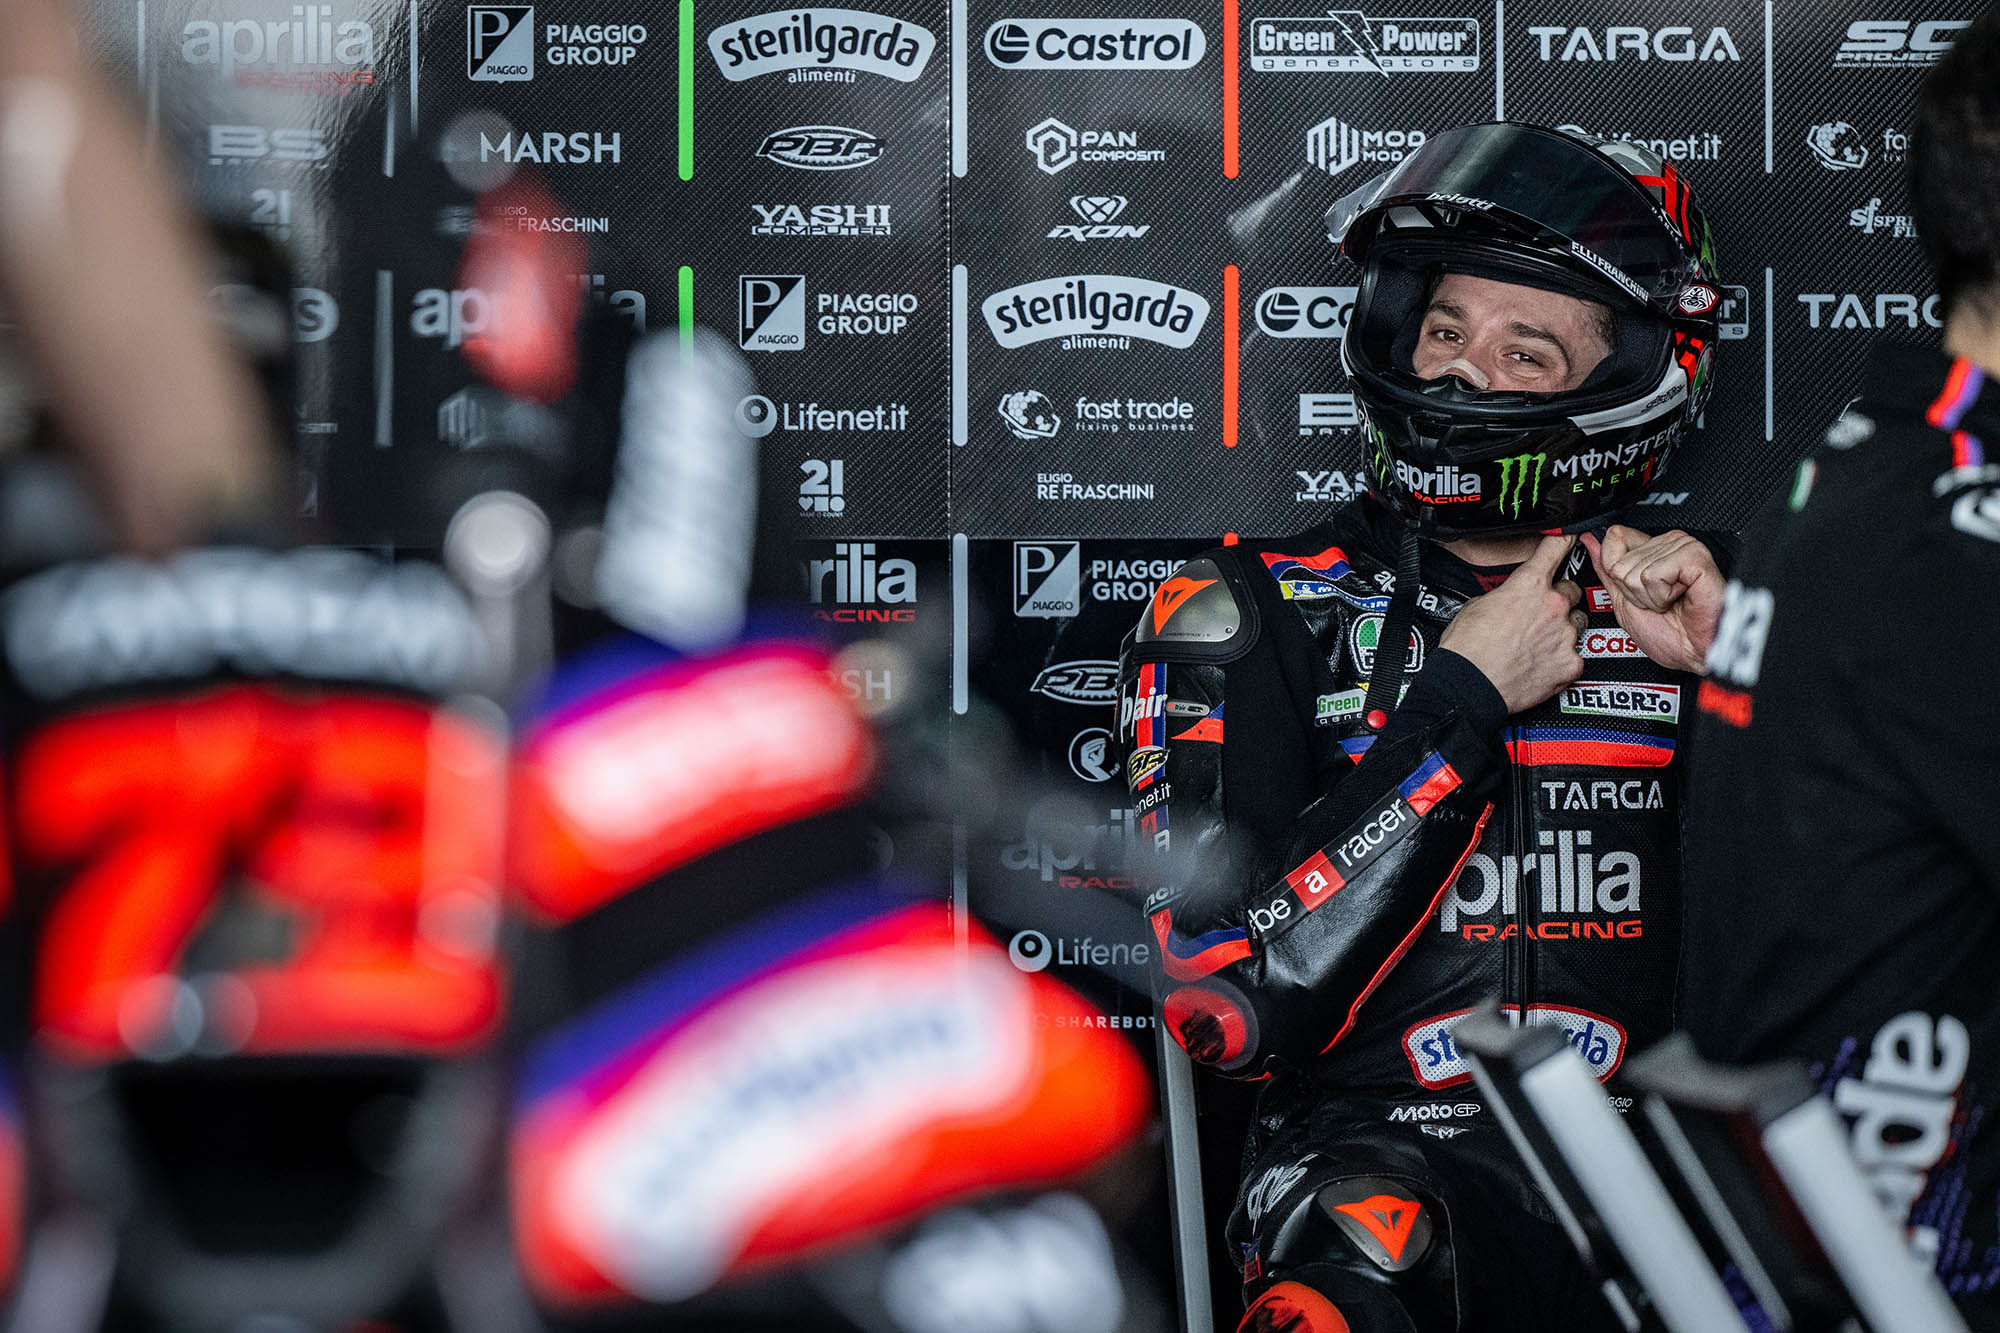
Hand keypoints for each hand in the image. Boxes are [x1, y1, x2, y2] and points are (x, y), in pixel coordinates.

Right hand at [1438, 534, 1587, 713]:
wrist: (1468, 687)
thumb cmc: (1467, 649)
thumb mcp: (1477, 606)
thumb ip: (1504, 595)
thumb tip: (1509, 597)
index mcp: (1528, 585)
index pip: (1557, 548)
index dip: (1564, 540)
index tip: (1569, 538)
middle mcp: (1553, 606)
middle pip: (1572, 590)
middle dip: (1559, 599)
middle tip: (1539, 614)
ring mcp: (1565, 636)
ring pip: (1577, 623)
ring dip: (1562, 629)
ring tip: (1538, 643)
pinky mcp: (1571, 664)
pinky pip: (1575, 655)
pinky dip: (1561, 659)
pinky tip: (1541, 664)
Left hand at [1581, 526, 1723, 673]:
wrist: (1695, 654)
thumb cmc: (1671, 635)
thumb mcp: (1624, 600)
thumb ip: (1607, 569)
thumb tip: (1590, 540)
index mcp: (1654, 549)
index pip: (1613, 538)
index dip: (1618, 574)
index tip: (1640, 594)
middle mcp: (1670, 543)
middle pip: (1620, 561)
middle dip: (1634, 592)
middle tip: (1660, 603)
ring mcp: (1685, 547)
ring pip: (1635, 571)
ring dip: (1649, 598)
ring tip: (1671, 603)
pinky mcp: (1696, 558)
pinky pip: (1653, 575)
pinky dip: (1661, 597)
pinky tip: (1681, 599)